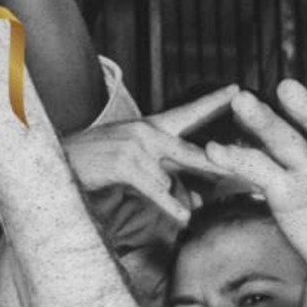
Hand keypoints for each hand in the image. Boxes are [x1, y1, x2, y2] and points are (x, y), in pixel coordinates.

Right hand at [61, 84, 237, 221]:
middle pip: (196, 153)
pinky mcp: (125, 163)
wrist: (55, 167)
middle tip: (251, 171)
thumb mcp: (138, 168)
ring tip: (180, 211)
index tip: (238, 89)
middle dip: (224, 165)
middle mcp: (146, 132)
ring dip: (173, 199)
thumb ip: (171, 179)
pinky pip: (157, 189)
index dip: (214, 102)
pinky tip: (184, 217)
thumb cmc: (97, 168)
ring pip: (173, 179)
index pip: (188, 113)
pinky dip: (170, 205)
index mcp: (150, 128)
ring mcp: (135, 145)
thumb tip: (200, 200)